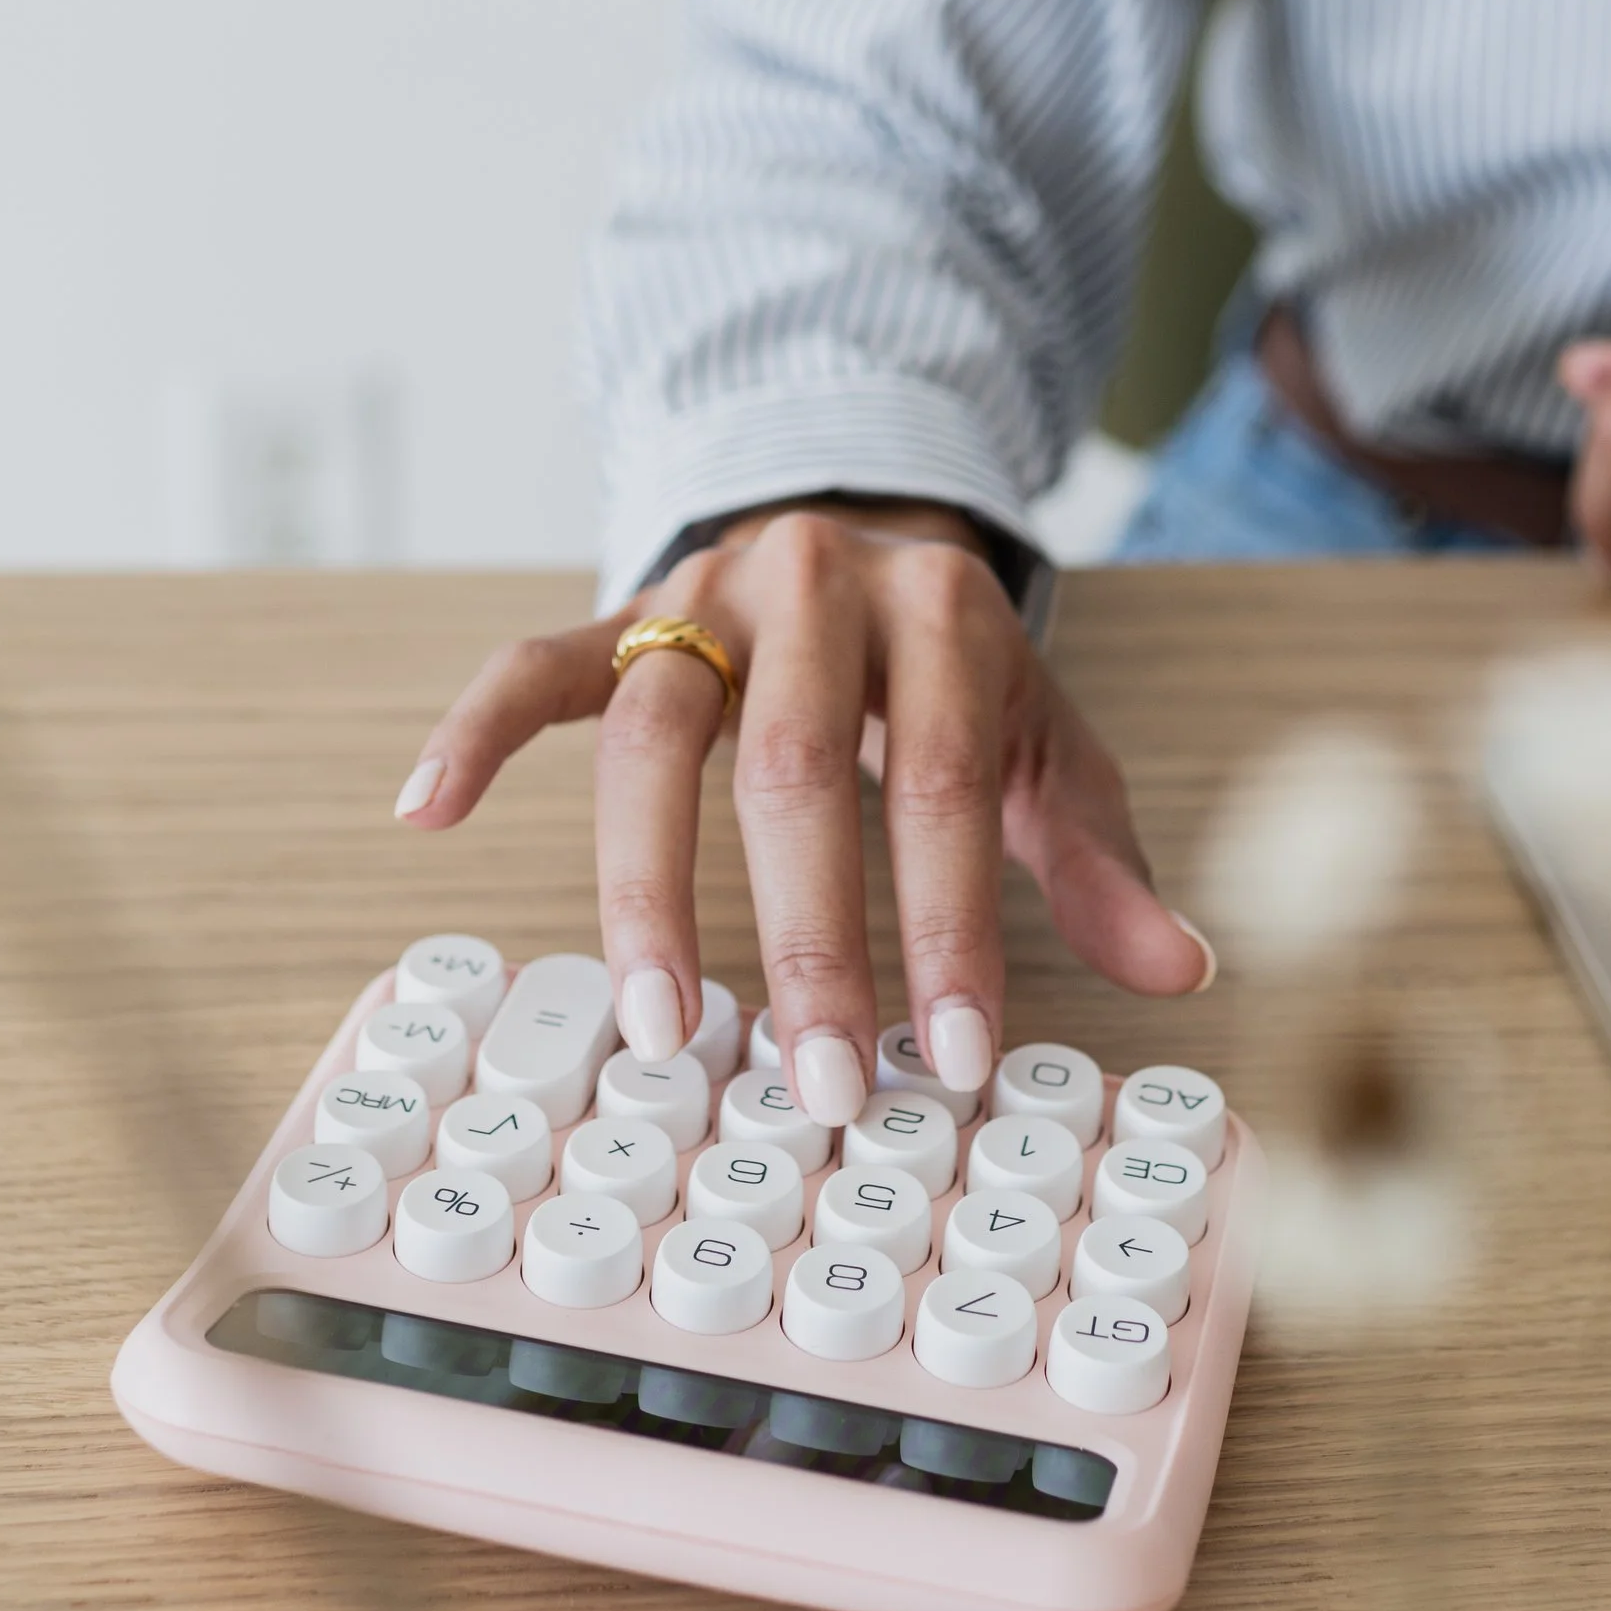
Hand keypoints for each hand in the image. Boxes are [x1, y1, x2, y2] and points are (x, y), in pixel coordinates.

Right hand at [390, 502, 1213, 1119]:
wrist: (867, 527)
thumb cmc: (955, 672)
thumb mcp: (1047, 744)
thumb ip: (1098, 856)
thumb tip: (1184, 971)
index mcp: (942, 613)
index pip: (941, 784)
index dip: (948, 927)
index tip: (958, 1057)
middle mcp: (818, 585)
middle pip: (793, 773)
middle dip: (808, 943)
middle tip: (820, 1083)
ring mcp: (704, 595)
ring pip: (655, 739)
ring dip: (649, 892)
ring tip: (659, 1029)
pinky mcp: (619, 612)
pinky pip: (529, 665)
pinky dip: (473, 733)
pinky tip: (427, 812)